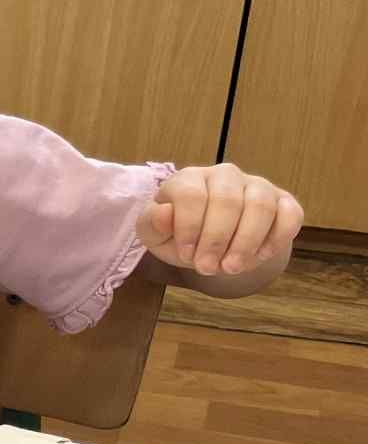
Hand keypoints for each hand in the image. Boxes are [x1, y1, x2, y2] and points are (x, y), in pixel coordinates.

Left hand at [137, 164, 302, 276]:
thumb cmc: (178, 235)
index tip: (186, 256)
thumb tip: (164, 213)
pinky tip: (260, 257)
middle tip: (208, 268)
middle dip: (217, 240)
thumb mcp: (155, 234)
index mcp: (190, 178)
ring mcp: (257, 185)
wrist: (210, 242)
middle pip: (227, 201)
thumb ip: (153, 223)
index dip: (189, 228)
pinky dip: (277, 238)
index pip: (191, 195)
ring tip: (231, 267)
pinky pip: (290, 214)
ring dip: (246, 242)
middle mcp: (225, 175)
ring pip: (260, 206)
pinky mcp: (283, 200)